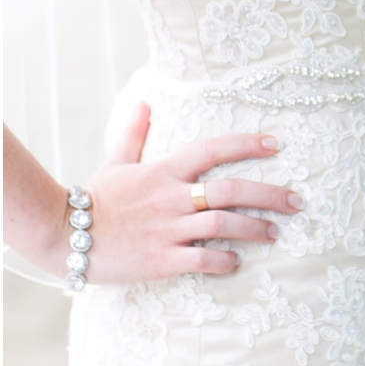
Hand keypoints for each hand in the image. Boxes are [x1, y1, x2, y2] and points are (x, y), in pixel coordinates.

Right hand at [73, 102, 299, 283]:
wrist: (65, 235)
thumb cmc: (95, 198)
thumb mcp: (117, 161)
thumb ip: (135, 132)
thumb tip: (145, 102)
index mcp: (165, 170)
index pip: (214, 149)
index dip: (247, 144)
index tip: (277, 145)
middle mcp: (172, 197)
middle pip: (232, 190)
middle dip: (270, 195)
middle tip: (297, 201)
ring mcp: (168, 229)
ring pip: (223, 225)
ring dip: (255, 229)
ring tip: (275, 233)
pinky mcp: (160, 260)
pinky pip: (201, 260)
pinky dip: (224, 261)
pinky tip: (236, 263)